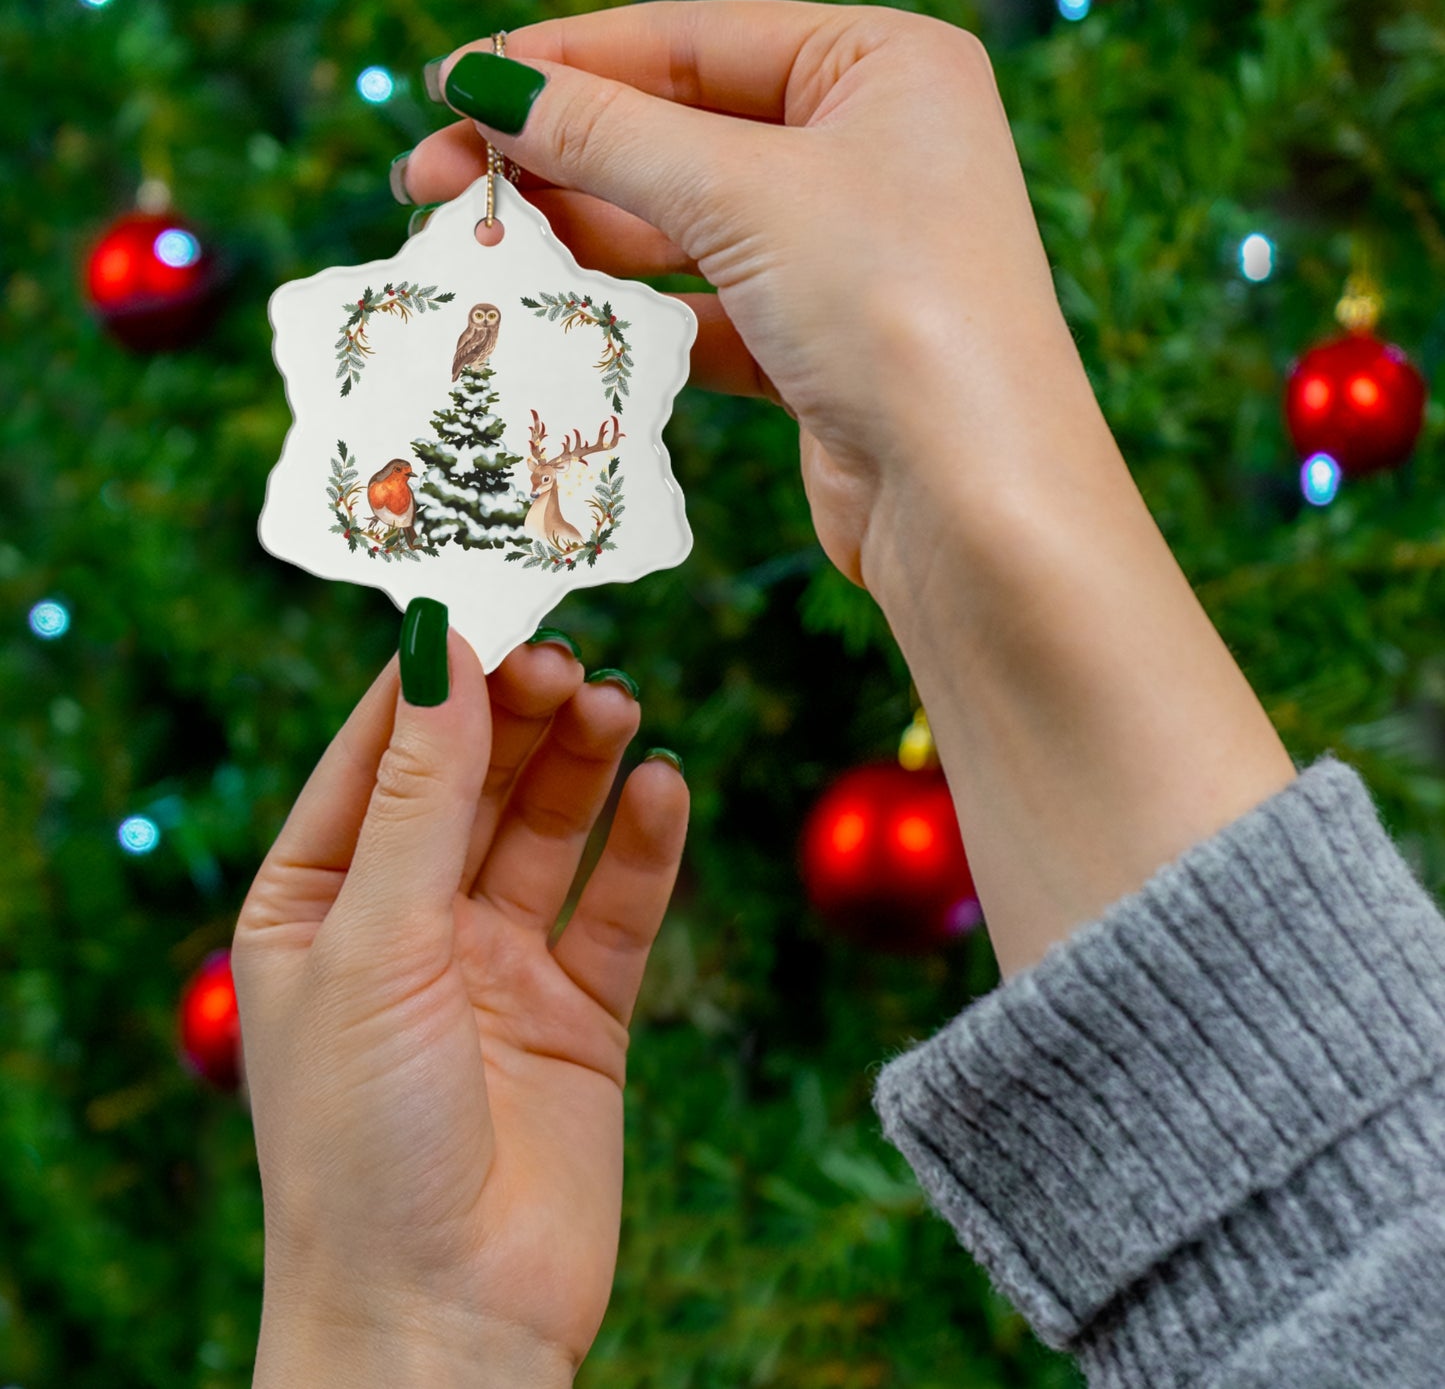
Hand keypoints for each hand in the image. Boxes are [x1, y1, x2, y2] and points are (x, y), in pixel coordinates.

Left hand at [232, 631, 687, 1384]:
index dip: (432, 679)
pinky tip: (664, 788)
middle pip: (473, 782)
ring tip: (619, 705)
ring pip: (548, 830)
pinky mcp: (579, 1011)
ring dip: (583, 764)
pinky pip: (617, 907)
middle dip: (518, 715)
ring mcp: (497, 966)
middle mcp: (408, 924)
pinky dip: (644, 846)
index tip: (488, 600)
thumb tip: (440, 649)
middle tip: (569, 656)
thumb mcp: (376, 943)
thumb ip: (420, 796)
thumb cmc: (362, 1141)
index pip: (377, 755)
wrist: (445, 1322)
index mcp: (319, 903)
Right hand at [402, 1, 1095, 586]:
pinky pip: (705, 308)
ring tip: (476, 249)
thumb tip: (487, 85)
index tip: (452, 85)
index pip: (691, 41)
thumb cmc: (895, 309)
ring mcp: (846, 253)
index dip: (563, 62)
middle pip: (678, 132)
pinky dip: (635, 314)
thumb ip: (609, 134)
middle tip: (433, 181)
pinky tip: (558, 317)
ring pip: (684, 226)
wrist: (974, 503)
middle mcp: (871, 149)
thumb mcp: (743, 194)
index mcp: (882, 66)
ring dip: (582, 237)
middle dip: (556, 156)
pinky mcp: (819, 346)